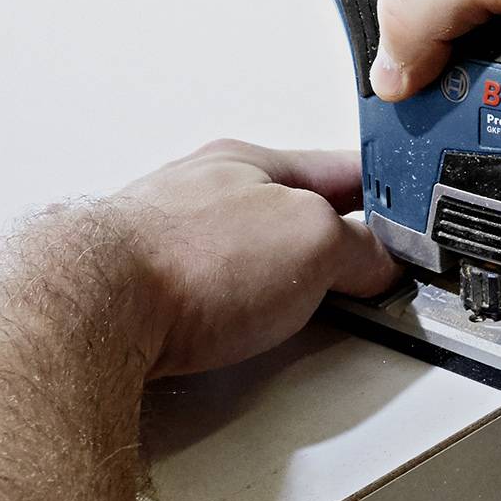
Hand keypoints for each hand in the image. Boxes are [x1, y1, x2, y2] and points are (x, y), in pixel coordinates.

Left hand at [104, 140, 398, 377]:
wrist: (91, 311)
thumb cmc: (182, 259)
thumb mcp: (311, 238)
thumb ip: (358, 246)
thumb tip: (376, 262)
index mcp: (249, 163)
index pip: (341, 169)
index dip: (386, 192)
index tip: (409, 216)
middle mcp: (203, 198)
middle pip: (290, 217)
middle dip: (327, 245)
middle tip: (361, 277)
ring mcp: (168, 246)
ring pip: (245, 262)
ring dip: (277, 287)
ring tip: (299, 314)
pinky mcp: (142, 299)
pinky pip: (211, 303)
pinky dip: (234, 318)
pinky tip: (238, 337)